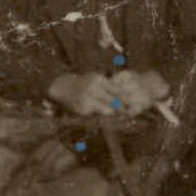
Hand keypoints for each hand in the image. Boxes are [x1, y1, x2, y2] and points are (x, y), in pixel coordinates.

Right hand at [47, 69, 167, 122]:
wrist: (63, 87)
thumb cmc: (82, 83)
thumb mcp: (94, 79)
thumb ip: (107, 85)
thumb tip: (121, 92)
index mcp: (99, 80)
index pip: (117, 89)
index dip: (125, 97)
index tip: (132, 102)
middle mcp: (94, 89)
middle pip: (114, 100)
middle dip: (123, 106)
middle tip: (129, 111)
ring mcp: (89, 99)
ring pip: (108, 109)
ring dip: (115, 113)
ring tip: (120, 115)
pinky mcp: (84, 108)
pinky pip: (98, 114)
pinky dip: (103, 116)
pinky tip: (107, 117)